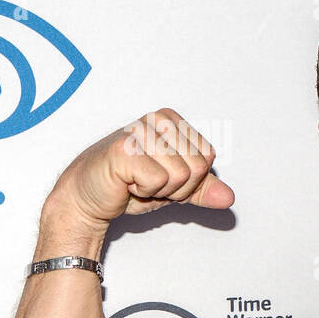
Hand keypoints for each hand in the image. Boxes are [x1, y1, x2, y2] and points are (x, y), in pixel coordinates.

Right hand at [51, 108, 233, 230]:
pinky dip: (146, 192)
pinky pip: (160, 182)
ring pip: (181, 175)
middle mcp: (157, 119)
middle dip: (178, 187)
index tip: (165, 177)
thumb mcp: (176, 188)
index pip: (208, 157)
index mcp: (172, 120)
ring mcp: (139, 132)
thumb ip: (203, 189)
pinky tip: (127, 183)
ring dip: (161, 191)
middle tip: (150, 182)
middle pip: (198, 167)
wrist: (89, 196)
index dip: (191, 179)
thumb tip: (229, 197)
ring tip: (138, 182)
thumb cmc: (130, 185)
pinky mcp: (124, 150)